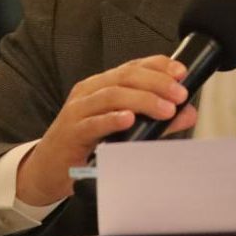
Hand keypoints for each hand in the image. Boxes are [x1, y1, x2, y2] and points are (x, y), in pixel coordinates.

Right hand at [16, 56, 196, 205]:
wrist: (48, 170)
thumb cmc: (87, 144)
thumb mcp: (127, 128)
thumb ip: (157, 119)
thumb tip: (188, 112)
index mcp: (103, 84)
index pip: (134, 65)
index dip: (160, 65)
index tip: (182, 72)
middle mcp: (90, 91)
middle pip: (126, 76)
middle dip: (158, 83)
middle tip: (180, 94)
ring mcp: (78, 110)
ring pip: (113, 94)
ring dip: (143, 100)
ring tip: (165, 109)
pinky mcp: (71, 132)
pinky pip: (93, 122)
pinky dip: (113, 119)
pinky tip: (129, 120)